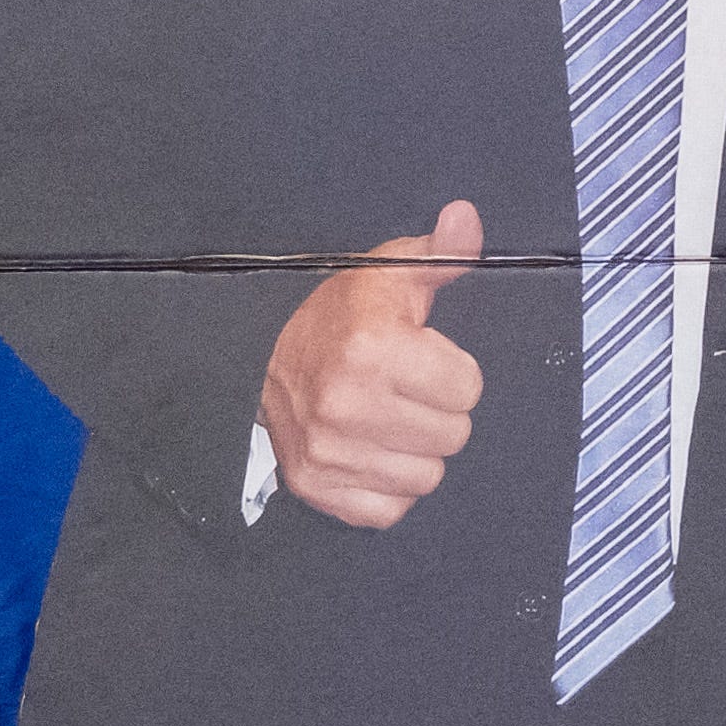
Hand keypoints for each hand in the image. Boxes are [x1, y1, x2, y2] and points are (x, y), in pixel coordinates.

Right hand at [261, 200, 488, 530]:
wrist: (256, 357)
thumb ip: (439, 252)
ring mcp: (328, 453)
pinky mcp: (316, 488)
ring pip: (427, 477)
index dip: (451, 371)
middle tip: (401, 390)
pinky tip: (368, 451)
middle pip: (454, 436)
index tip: (419, 358)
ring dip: (414, 451)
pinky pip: (392, 509)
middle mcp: (346, 406)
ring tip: (383, 418)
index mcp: (372, 349)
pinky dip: (387, 486)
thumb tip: (467, 217)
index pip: (469, 389)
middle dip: (437, 411)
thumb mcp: (387, 274)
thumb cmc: (336, 316)